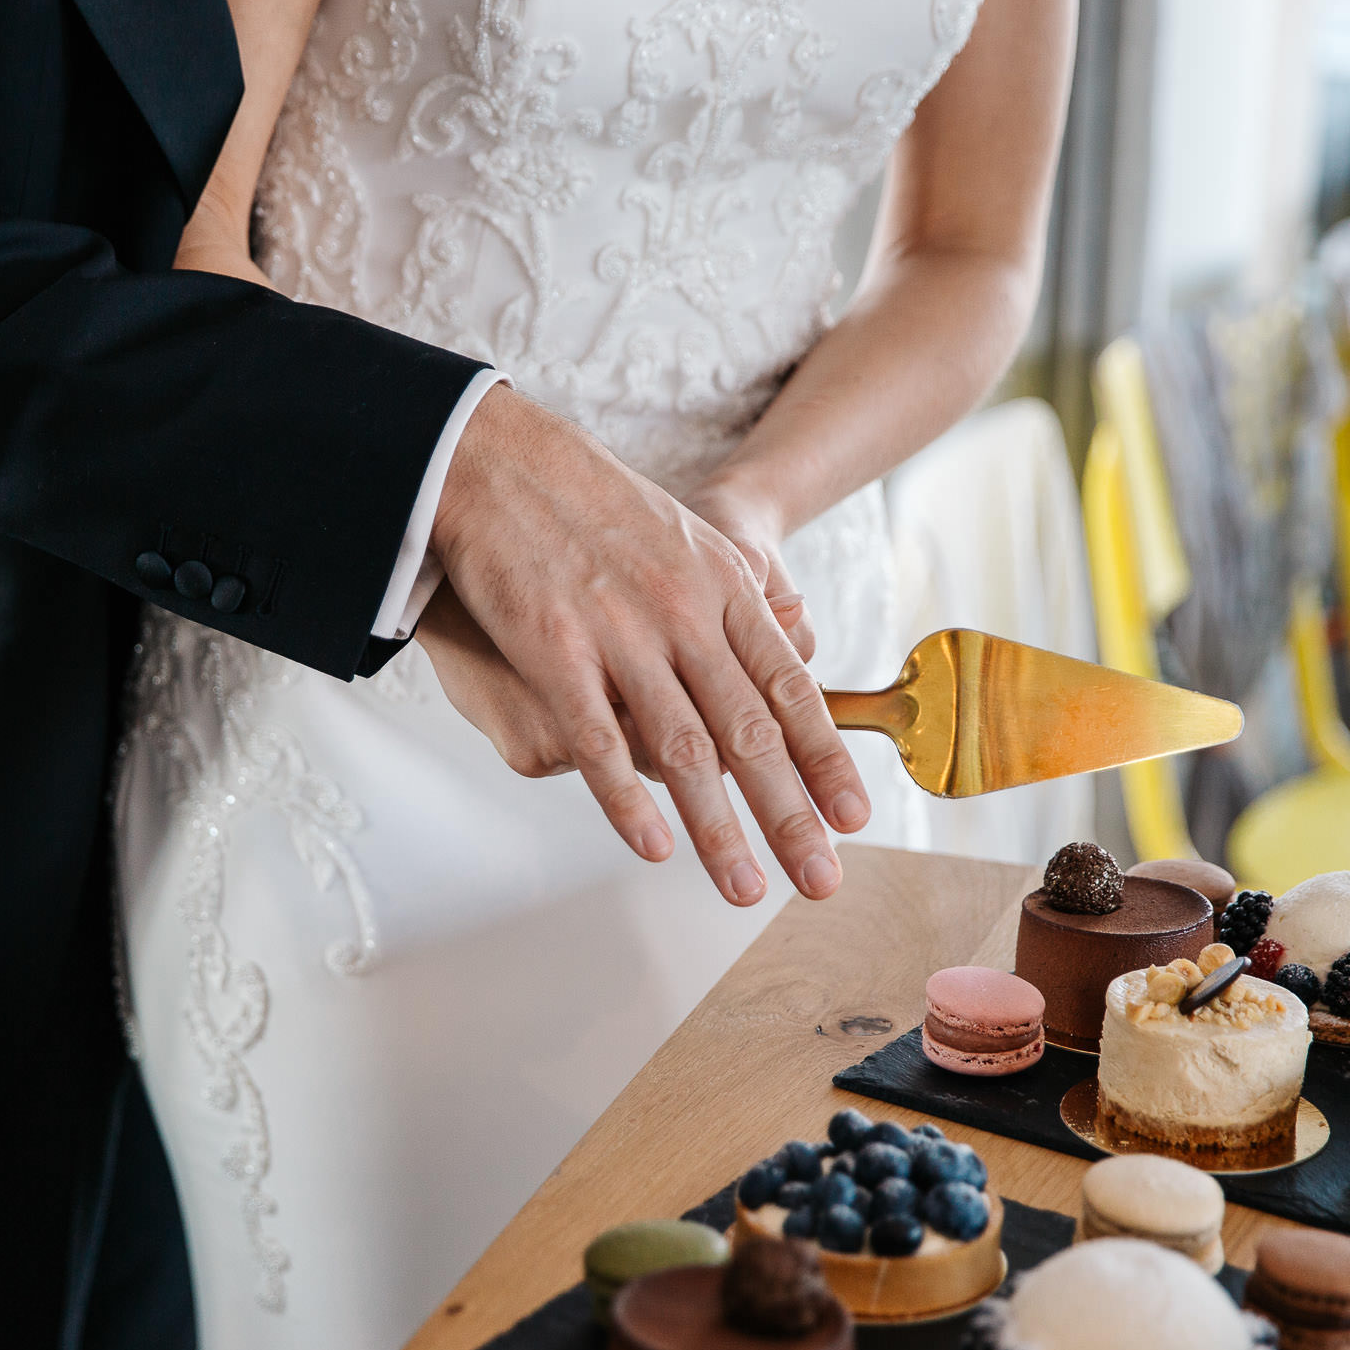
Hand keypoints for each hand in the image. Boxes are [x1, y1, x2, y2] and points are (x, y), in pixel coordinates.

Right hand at [429, 386, 868, 906]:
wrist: (499, 460)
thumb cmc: (589, 502)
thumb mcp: (687, 535)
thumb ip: (737, 597)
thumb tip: (795, 642)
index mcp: (723, 586)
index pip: (788, 689)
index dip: (825, 759)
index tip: (851, 817)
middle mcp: (684, 612)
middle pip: (750, 733)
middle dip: (790, 816)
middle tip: (819, 879)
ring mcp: (621, 631)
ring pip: (683, 749)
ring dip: (718, 829)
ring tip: (743, 889)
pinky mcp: (555, 648)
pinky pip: (599, 739)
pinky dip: (627, 799)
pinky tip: (652, 846)